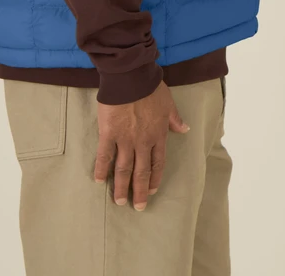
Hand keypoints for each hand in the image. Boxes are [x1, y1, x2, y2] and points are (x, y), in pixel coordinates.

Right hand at [94, 80, 189, 209]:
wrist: (131, 77)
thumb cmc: (150, 87)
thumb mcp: (169, 103)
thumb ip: (175, 119)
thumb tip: (185, 129)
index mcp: (158, 134)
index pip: (158, 163)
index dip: (155, 178)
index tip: (151, 191)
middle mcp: (143, 142)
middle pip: (141, 171)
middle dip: (139, 191)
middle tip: (137, 207)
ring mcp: (125, 139)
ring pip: (124, 169)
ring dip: (122, 187)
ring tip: (120, 202)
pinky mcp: (108, 134)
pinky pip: (105, 156)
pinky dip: (102, 169)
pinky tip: (99, 181)